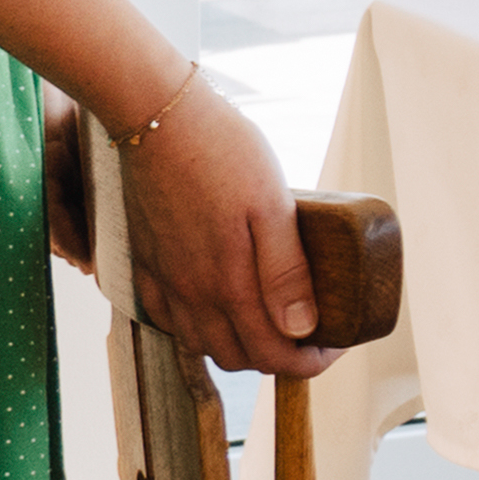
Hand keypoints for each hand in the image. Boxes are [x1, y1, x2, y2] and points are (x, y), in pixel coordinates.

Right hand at [124, 87, 335, 378]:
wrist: (156, 117)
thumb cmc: (224, 151)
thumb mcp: (273, 206)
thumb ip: (285, 272)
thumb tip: (301, 329)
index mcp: (226, 284)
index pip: (271, 354)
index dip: (308, 362)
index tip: (332, 346)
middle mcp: (190, 292)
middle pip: (236, 357)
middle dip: (276, 358)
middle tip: (308, 335)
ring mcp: (163, 279)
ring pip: (200, 344)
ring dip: (237, 346)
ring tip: (269, 323)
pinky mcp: (145, 262)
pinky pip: (168, 318)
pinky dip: (197, 328)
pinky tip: (217, 306)